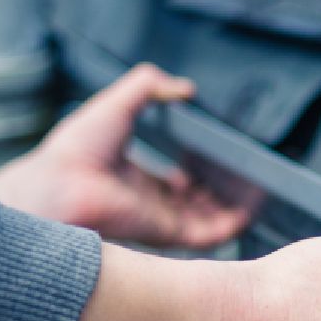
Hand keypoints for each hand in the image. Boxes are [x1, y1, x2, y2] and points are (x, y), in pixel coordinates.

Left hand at [0, 64, 253, 248]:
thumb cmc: (77, 148)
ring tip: (260, 189)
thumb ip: (149, 86)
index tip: (220, 159)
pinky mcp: (168, 233)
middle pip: (196, 203)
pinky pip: (211, 234)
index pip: (175, 183)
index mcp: (135, 178)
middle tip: (247, 176)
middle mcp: (150, 203)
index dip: (199, 172)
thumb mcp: (118, 102)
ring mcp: (160, 220)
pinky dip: (234, 222)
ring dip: (234, 207)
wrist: (60, 183)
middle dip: (222, 192)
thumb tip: (184, 87)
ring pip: (209, 220)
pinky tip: (252, 206)